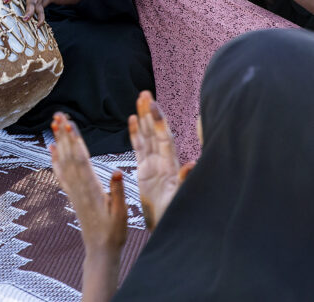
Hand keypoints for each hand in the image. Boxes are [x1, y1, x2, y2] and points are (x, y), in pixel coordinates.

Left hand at [50, 112, 125, 284]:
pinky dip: (55, 158)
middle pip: (69, 155)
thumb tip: (116, 171)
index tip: (68, 123)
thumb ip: (117, 192)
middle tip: (59, 114)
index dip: (74, 140)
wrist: (100, 250)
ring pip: (64, 161)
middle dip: (64, 134)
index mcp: (91, 187)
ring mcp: (73, 190)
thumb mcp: (121, 213)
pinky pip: (61, 173)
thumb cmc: (113, 233)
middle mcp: (78, 186)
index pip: (81, 158)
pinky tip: (51, 147)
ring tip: (54, 123)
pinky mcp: (71, 194)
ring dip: (59, 141)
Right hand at [128, 91, 192, 231]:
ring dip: (142, 118)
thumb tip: (192, 163)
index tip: (151, 104)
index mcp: (170, 166)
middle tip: (144, 93)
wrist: (167, 231)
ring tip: (139, 99)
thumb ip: (185, 182)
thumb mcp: (179, 201)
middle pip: (154, 132)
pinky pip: (139, 148)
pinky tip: (131, 120)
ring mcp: (153, 165)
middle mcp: (162, 162)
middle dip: (149, 113)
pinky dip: (134, 133)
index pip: (163, 137)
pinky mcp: (144, 170)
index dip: (157, 120)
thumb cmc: (174, 218)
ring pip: (146, 136)